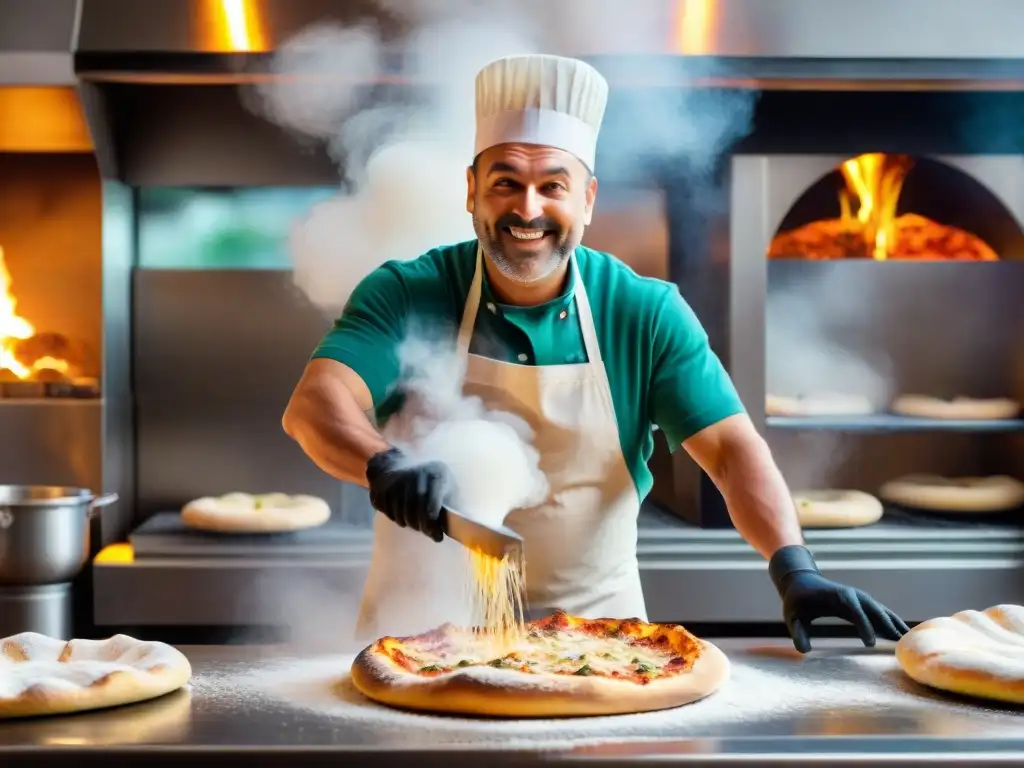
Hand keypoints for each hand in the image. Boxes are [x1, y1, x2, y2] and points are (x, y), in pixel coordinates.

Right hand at [365, 447, 452, 541]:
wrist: (395, 463)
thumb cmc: (429, 477)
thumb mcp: (446, 483)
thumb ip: (450, 501)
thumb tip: (454, 526)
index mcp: (434, 473)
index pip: (431, 506)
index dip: (433, 525)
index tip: (437, 537)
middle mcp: (413, 475)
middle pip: (415, 513)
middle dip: (422, 528)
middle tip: (427, 531)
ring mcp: (394, 481)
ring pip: (401, 516)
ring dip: (409, 524)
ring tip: (416, 521)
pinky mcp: (380, 489)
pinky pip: (388, 513)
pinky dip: (396, 518)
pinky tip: (402, 512)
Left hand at [769, 545, 909, 652]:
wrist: (800, 581)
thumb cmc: (796, 600)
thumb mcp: (792, 616)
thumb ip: (797, 633)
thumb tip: (804, 651)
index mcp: (836, 596)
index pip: (854, 611)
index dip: (863, 626)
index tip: (870, 643)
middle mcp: (852, 595)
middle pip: (874, 610)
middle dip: (887, 626)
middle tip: (901, 645)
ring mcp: (859, 599)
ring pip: (881, 611)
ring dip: (894, 624)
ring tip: (909, 641)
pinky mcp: (861, 604)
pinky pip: (880, 613)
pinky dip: (891, 622)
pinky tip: (902, 634)